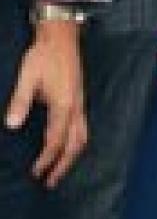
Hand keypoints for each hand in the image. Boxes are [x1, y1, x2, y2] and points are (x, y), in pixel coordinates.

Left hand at [5, 20, 85, 186]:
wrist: (61, 36)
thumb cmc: (43, 56)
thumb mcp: (27, 77)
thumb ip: (20, 101)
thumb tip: (11, 126)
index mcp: (64, 104)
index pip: (56, 139)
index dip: (46, 159)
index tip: (35, 173)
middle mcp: (76, 106)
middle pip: (76, 142)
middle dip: (64, 164)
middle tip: (51, 182)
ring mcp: (81, 101)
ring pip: (83, 135)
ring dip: (72, 155)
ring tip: (60, 169)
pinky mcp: (80, 98)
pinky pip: (83, 126)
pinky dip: (76, 142)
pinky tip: (66, 145)